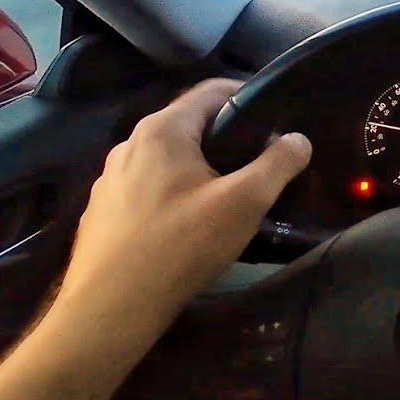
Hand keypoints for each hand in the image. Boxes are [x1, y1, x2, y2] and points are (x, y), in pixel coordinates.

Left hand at [58, 78, 311, 320]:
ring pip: (166, 161)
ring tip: (225, 199)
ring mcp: (109, 180)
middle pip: (188, 126)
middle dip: (225, 139)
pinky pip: (146, 189)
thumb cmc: (181, 245)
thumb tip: (298, 139)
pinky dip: (172, 195)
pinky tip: (186, 227)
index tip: (275, 119)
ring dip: (198, 170)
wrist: (110, 309)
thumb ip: (278, 164)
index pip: (211, 91)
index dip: (247, 96)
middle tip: (258, 167)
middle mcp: (129, 145)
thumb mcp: (245, 203)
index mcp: (162, 130)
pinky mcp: (102, 212)